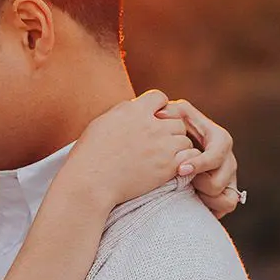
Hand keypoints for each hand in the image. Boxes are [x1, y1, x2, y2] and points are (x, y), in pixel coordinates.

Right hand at [59, 90, 198, 209]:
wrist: (92, 182)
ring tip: (164, 155)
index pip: (159, 98)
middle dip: (170, 129)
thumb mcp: (103, 122)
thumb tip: (136, 108)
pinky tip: (171, 166)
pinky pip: (188, 157)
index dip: (159, 108)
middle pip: (177, 120)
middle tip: (159, 141)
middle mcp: (151, 125)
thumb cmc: (90, 154)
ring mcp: (162, 146)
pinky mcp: (167, 166)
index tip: (153, 119)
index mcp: (133, 111)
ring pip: (184, 139)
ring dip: (177, 146)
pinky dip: (183, 161)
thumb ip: (124, 113)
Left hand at [157, 100, 241, 218]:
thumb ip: (170, 112)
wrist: (179, 149)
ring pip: (224, 198)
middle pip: (217, 182)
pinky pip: (227, 206)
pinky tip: (195, 199)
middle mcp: (229, 159)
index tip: (180, 170)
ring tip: (187, 189)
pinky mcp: (228, 193)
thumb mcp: (176, 117)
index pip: (216, 154)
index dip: (200, 164)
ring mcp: (230, 178)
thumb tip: (161, 113)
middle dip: (197, 184)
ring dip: (202, 196)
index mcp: (219, 139)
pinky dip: (211, 207)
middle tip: (181, 180)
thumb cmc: (176, 131)